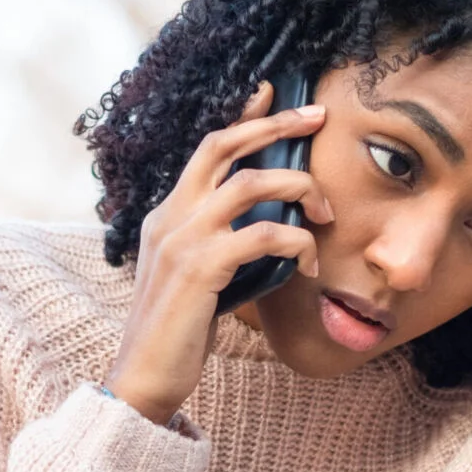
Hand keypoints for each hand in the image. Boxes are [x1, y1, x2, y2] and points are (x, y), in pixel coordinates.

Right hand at [103, 79, 332, 425]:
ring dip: (298, 189)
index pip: (205, 150)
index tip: (272, 92)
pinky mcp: (198, 267)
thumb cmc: (177, 336)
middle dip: (275, 125)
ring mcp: (180, 239)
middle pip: (223, 145)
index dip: (241, 117)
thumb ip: (221, 248)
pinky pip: (263, 235)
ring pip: (249, 184)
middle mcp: (169, 217)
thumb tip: (270, 233)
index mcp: (166, 216)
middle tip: (318, 117)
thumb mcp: (198, 280)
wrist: (144, 378)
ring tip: (327, 213)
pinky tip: (311, 266)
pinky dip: (297, 244)